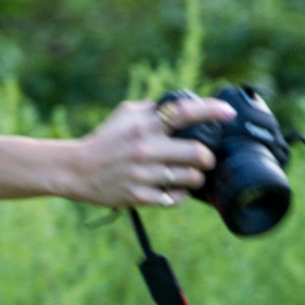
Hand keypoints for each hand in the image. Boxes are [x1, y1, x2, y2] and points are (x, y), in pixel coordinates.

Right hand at [69, 96, 230, 209]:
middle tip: (205, 158)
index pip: (184, 112)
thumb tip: (186, 105)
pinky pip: (175, 199)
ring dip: (196, 177)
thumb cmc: (106, 139)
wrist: (77, 169)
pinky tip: (176, 189)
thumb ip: (155, 109)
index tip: (228, 113)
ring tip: (191, 175)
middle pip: (196, 153)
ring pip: (190, 178)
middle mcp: (144, 148)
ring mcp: (142, 174)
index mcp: (143, 124)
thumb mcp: (126, 114)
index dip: (211, 110)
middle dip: (208, 157)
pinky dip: (181, 195)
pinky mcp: (138, 196)